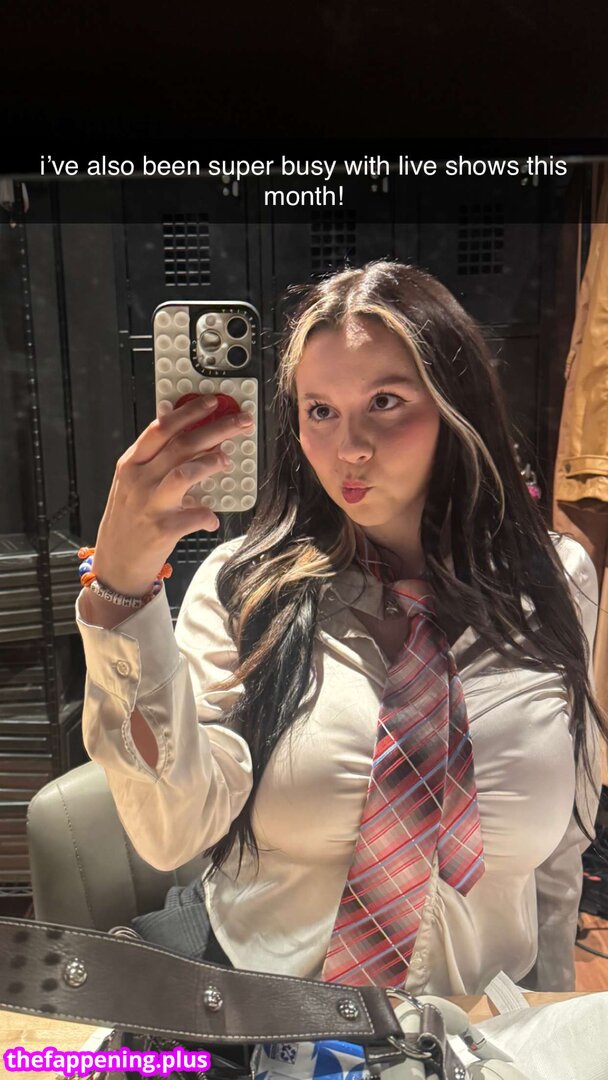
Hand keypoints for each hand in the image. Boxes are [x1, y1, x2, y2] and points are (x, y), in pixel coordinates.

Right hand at [91, 394, 254, 596]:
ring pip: (185, 472)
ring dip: (211, 463)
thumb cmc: (128, 522)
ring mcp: (149, 504)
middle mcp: (138, 480)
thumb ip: (153, 459)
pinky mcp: (162, 529)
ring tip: (227, 460)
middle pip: (182, 445)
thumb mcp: (132, 484)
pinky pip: (194, 516)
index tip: (213, 402)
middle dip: (216, 428)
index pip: (162, 428)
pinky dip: (208, 515)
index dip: (189, 412)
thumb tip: (183, 430)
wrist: (116, 565)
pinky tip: (211, 518)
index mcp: (131, 464)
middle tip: (241, 421)